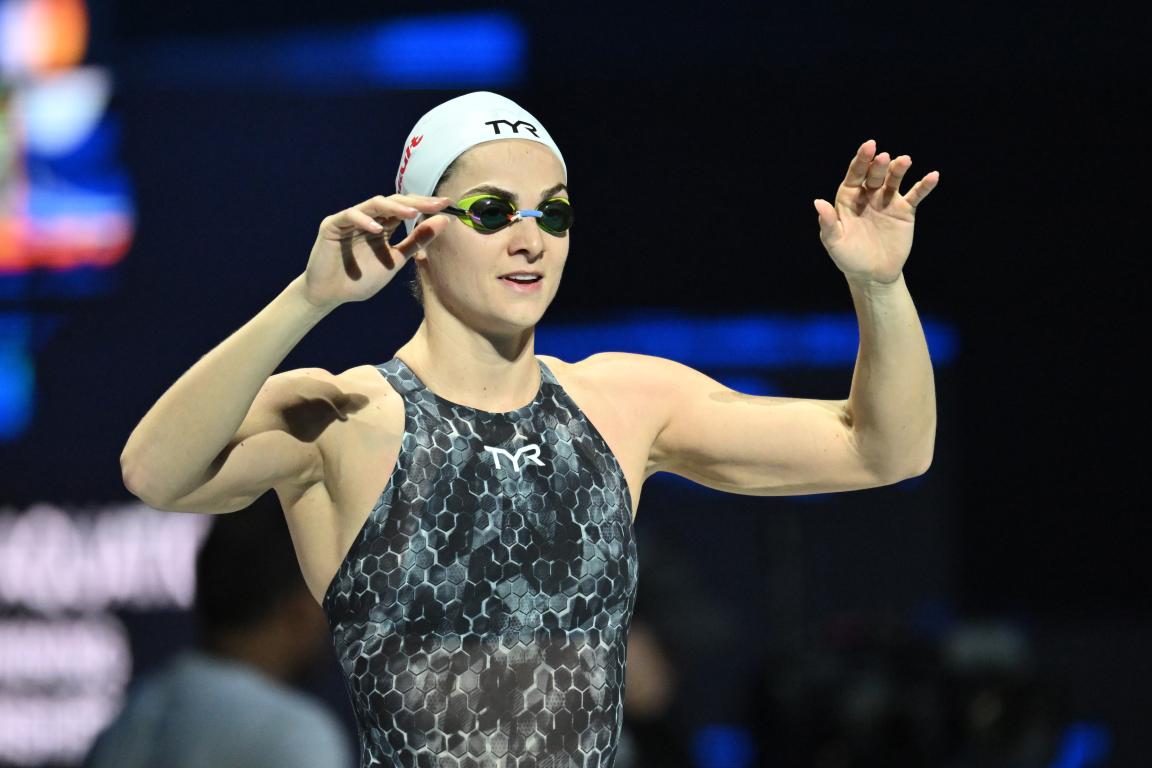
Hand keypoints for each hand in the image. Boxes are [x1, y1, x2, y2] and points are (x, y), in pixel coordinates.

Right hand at [300, 194, 452, 308]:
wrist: (331, 296)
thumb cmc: (360, 280)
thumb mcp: (395, 260)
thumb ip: (416, 241)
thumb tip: (443, 221)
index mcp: (383, 225)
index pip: (406, 209)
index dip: (425, 205)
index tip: (447, 205)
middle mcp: (368, 218)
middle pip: (394, 202)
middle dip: (416, 202)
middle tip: (436, 204)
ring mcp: (350, 219)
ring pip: (374, 204)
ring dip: (394, 207)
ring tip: (413, 213)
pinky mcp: (332, 224)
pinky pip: (350, 216)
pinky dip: (364, 221)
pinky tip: (378, 229)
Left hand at [814, 140, 939, 283]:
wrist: (872, 274)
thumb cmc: (849, 258)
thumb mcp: (835, 243)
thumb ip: (828, 223)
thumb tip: (818, 203)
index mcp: (849, 198)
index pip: (855, 175)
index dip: (861, 160)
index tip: (869, 146)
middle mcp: (869, 195)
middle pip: (875, 174)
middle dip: (879, 165)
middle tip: (884, 158)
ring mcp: (887, 201)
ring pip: (895, 180)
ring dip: (899, 169)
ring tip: (905, 161)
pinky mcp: (905, 211)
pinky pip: (916, 195)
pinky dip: (925, 186)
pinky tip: (934, 176)